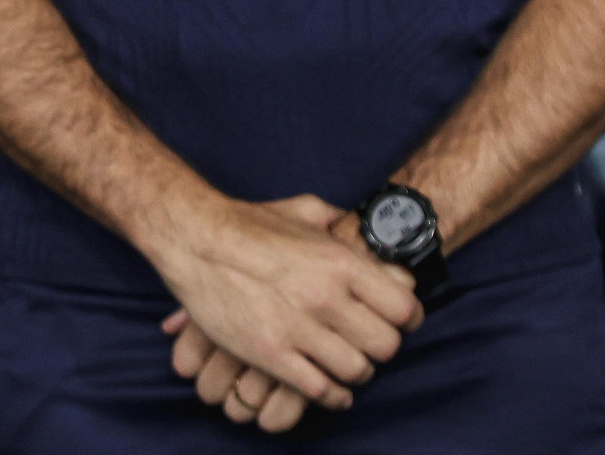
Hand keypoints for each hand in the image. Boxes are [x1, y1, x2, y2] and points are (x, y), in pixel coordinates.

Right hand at [158, 195, 420, 428]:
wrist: (197, 240)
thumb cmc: (249, 223)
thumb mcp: (302, 210)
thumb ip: (336, 220)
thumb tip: (356, 223)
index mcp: (339, 260)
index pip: (403, 306)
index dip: (407, 317)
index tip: (401, 320)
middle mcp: (326, 296)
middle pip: (386, 345)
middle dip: (383, 347)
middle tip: (371, 343)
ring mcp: (298, 328)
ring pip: (356, 371)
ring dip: (357, 372)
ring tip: (349, 365)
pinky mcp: (271, 354)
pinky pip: (319, 390)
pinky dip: (332, 395)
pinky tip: (331, 388)